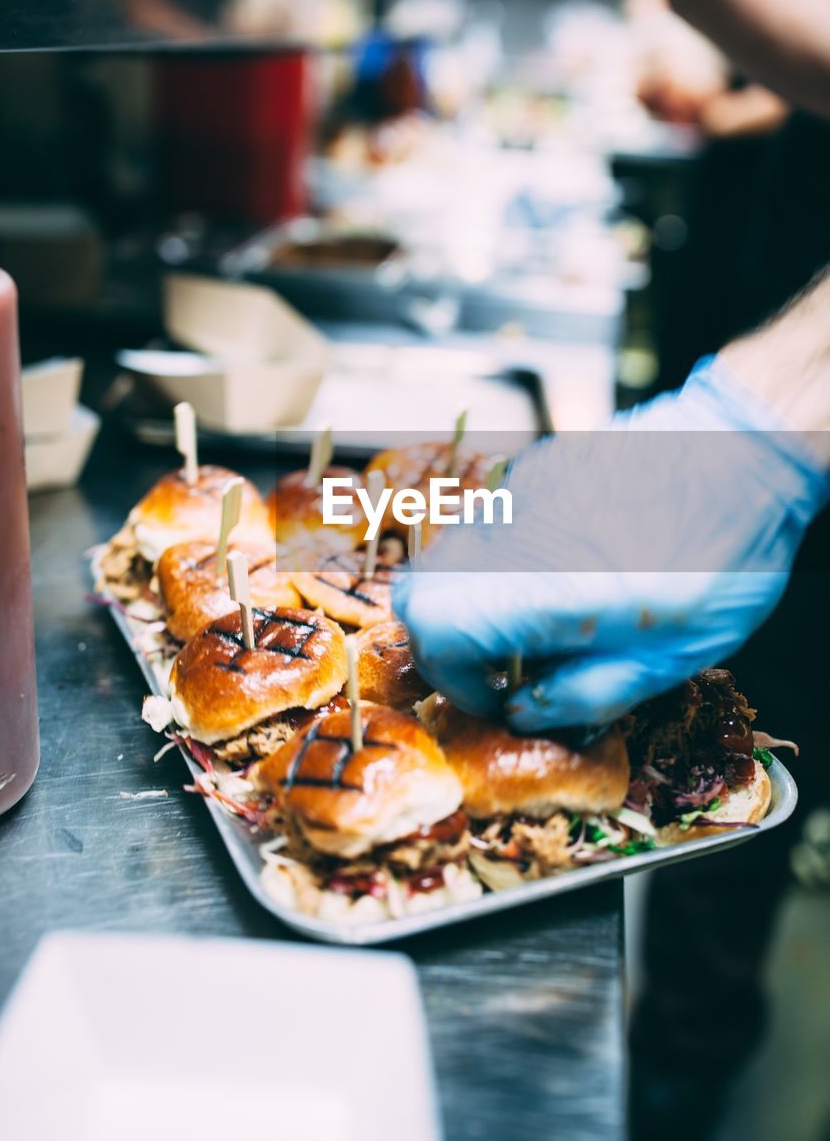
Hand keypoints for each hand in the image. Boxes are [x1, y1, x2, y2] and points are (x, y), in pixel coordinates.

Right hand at [394, 358, 827, 730]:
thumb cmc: (720, 560)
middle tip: (498, 662)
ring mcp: (519, 495)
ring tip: (534, 617)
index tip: (501, 695)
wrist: (744, 449)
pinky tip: (563, 565)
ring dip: (474, 598)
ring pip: (452, 556)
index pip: (435, 634)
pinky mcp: (535, 469)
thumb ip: (584, 695)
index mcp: (544, 592)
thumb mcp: (668, 659)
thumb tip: (522, 712)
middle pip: (420, 593)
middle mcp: (513, 537)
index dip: (456, 680)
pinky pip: (492, 524)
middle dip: (446, 640)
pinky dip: (505, 559)